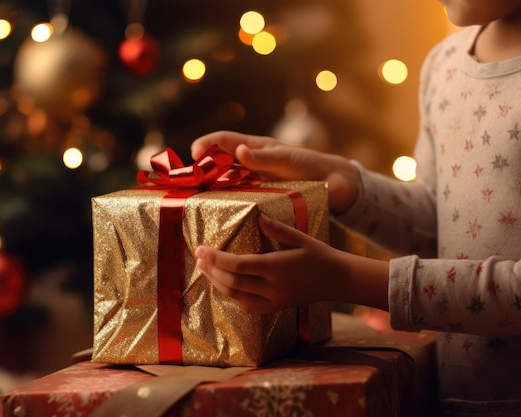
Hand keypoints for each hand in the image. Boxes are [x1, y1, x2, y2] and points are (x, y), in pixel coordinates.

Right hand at [191, 131, 360, 213]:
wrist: (335, 185)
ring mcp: (254, 182)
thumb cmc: (313, 166)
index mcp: (256, 149)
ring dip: (210, 189)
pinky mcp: (260, 198)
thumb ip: (265, 157)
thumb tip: (239, 151)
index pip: (224, 141)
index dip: (206, 144)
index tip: (194, 154)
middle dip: (199, 169)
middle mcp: (250, 165)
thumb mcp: (288, 160)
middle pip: (218, 163)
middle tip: (184, 182)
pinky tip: (218, 216)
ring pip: (225, 183)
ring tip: (194, 201)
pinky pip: (237, 199)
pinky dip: (225, 205)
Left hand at [195, 213, 389, 313]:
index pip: (238, 266)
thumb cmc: (318, 254)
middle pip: (232, 282)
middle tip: (198, 256)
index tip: (201, 248)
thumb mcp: (299, 237)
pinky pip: (246, 304)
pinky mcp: (274, 308)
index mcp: (278, 267)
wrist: (336, 281)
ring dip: (216, 282)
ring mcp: (273, 301)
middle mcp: (273, 287)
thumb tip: (257, 217)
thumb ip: (277, 229)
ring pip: (236, 295)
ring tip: (203, 268)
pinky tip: (221, 282)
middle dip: (211, 269)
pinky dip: (230, 294)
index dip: (216, 258)